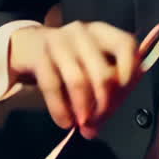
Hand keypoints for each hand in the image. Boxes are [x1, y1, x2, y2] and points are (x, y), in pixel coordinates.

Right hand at [8, 21, 140, 139]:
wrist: (27, 46)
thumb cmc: (68, 59)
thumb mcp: (90, 65)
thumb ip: (106, 88)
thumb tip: (103, 121)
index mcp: (102, 33)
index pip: (126, 45)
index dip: (130, 70)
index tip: (125, 92)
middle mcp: (83, 33)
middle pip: (103, 73)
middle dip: (104, 105)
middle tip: (98, 123)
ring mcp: (59, 42)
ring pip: (79, 81)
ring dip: (83, 110)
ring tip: (83, 125)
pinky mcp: (39, 54)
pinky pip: (53, 86)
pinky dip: (60, 109)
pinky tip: (65, 122)